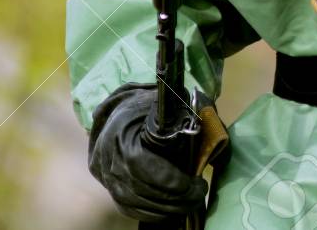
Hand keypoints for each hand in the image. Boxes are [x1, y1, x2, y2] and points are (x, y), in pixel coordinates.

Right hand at [87, 83, 208, 220]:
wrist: (119, 113)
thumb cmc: (147, 107)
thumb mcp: (164, 104)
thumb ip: (183, 116)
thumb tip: (210, 130)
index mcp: (120, 131)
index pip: (140, 164)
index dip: (169, 179)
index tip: (195, 183)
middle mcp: (107, 157)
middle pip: (139, 188)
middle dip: (174, 197)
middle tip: (199, 194)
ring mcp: (105, 175)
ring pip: (135, 203)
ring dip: (167, 208)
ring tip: (191, 201)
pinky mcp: (109, 188)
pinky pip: (130, 208)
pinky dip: (154, 212)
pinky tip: (173, 209)